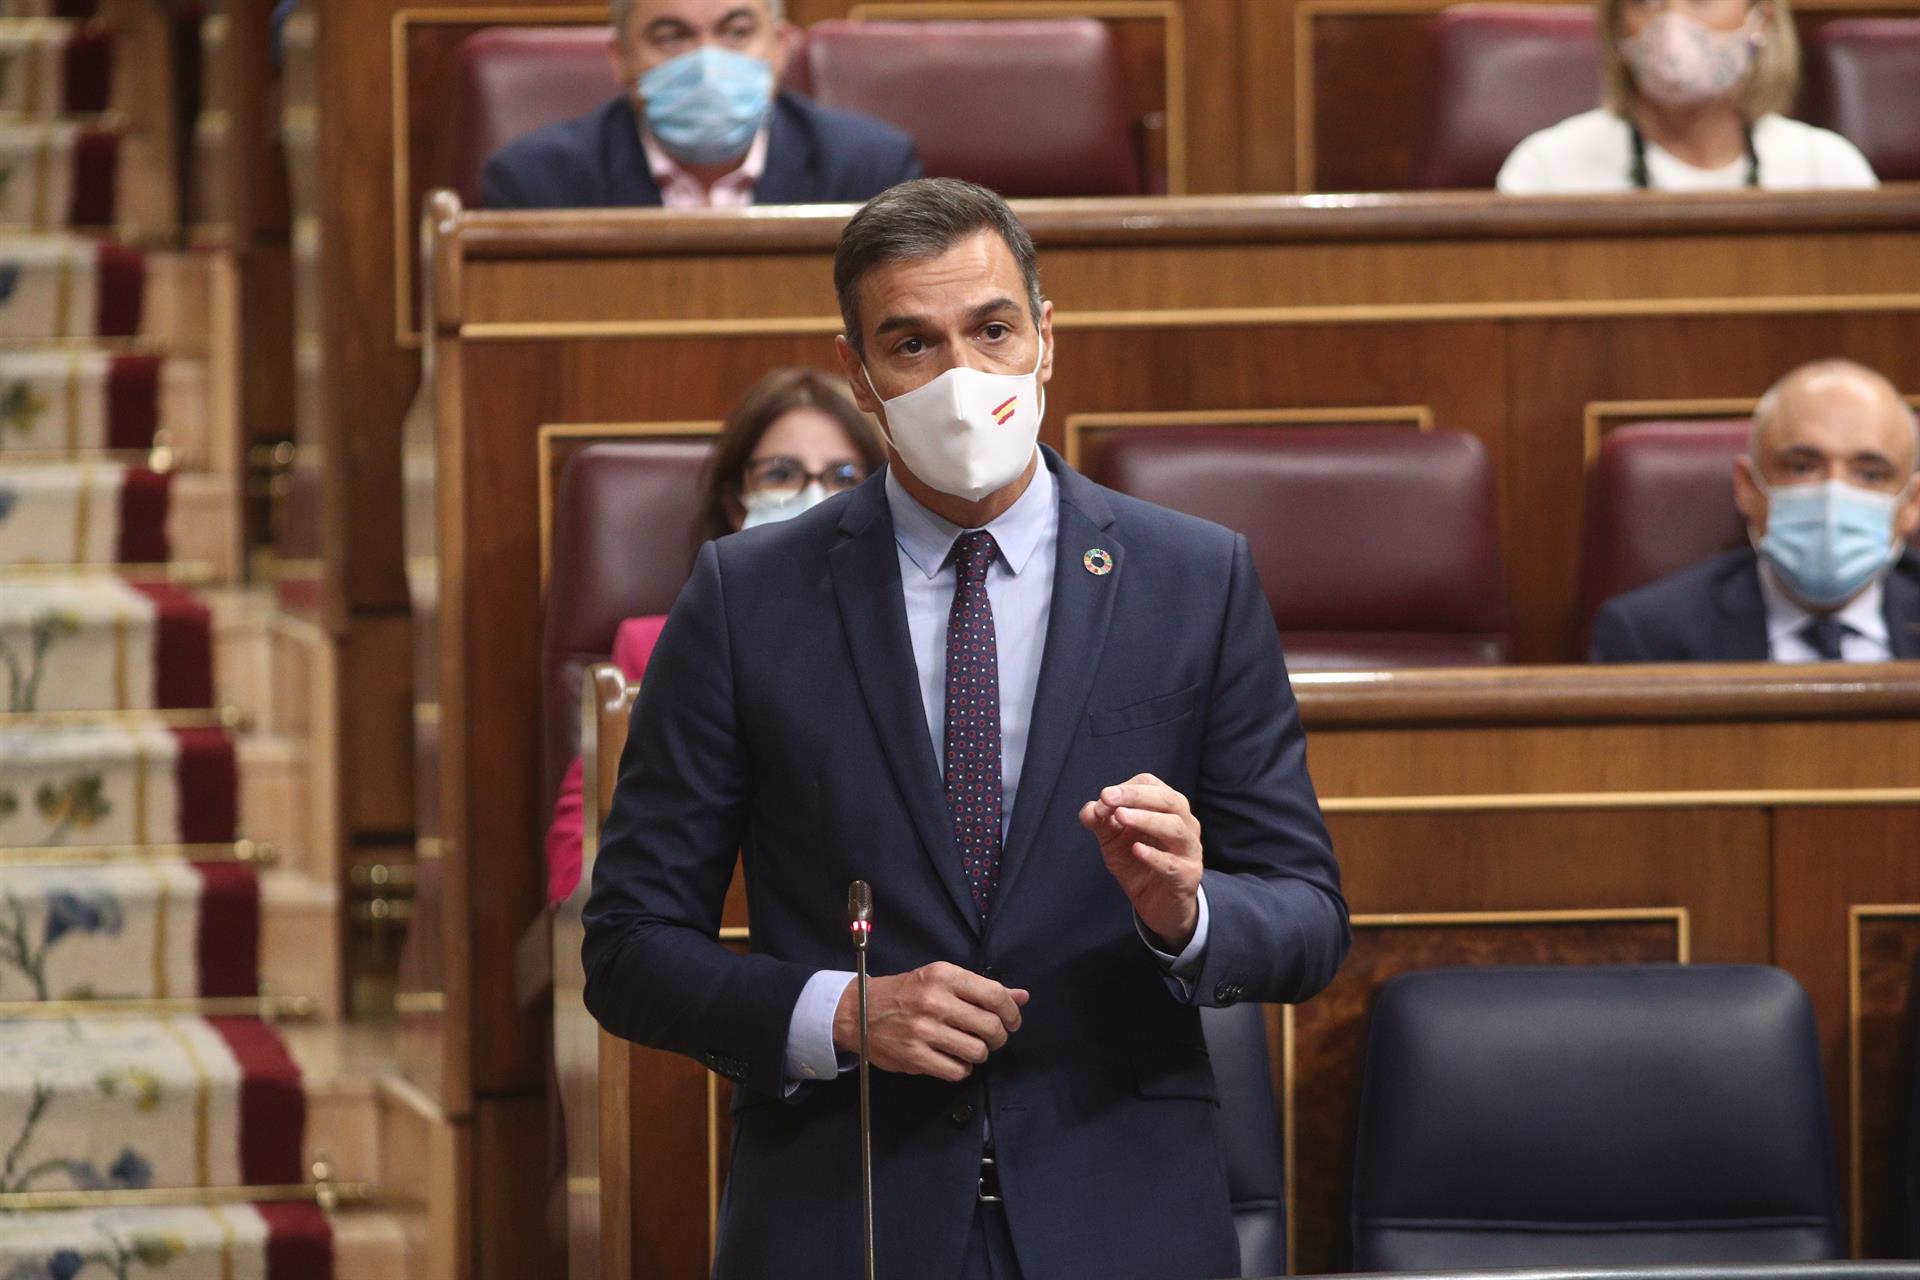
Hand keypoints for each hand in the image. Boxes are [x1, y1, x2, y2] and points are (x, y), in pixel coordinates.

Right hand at [833, 961, 1028, 1082]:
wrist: (858, 1011)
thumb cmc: (905, 993)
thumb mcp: (941, 979)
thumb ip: (982, 989)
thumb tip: (1022, 996)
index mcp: (943, 976)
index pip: (995, 995)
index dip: (1012, 1012)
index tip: (1012, 1021)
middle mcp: (934, 1001)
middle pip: (990, 1026)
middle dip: (998, 1036)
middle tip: (991, 1037)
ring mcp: (924, 1030)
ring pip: (978, 1051)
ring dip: (979, 1053)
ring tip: (969, 1047)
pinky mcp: (914, 1056)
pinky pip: (957, 1071)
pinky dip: (961, 1069)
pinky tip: (953, 1059)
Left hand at [1079, 772, 1203, 950]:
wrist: (1156, 905)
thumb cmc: (1137, 863)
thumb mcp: (1113, 840)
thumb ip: (1099, 822)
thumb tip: (1089, 810)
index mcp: (1168, 808)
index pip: (1152, 785)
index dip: (1127, 788)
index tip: (1103, 798)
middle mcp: (1184, 824)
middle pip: (1169, 799)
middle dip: (1137, 796)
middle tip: (1108, 798)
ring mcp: (1189, 850)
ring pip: (1175, 827)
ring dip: (1146, 819)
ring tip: (1121, 817)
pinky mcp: (1187, 876)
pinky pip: (1173, 864)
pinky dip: (1154, 855)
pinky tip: (1136, 850)